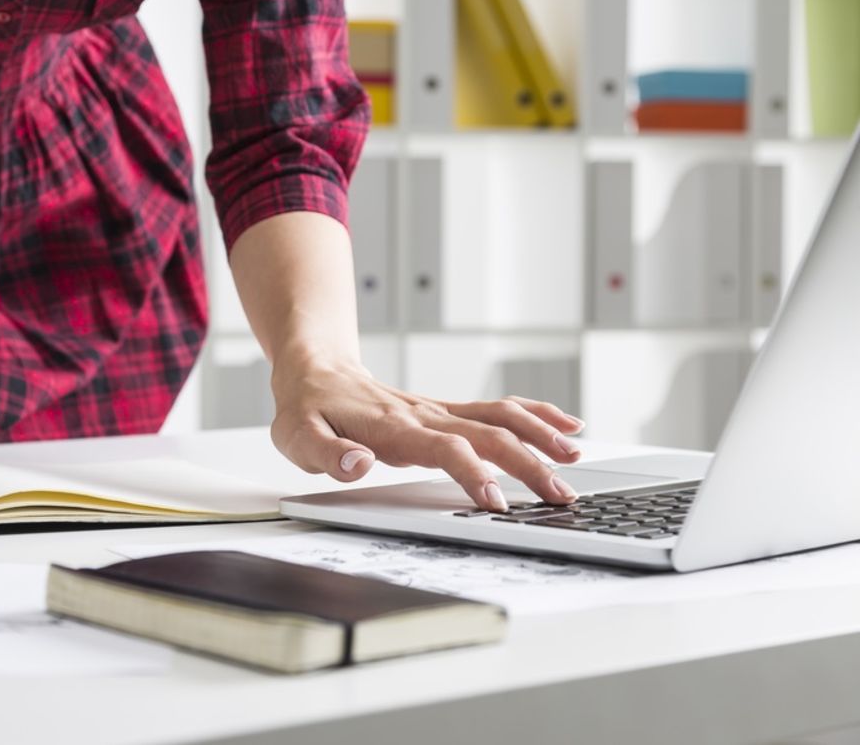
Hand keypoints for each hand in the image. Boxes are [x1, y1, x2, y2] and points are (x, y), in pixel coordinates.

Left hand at [269, 354, 585, 511]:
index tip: (497, 501)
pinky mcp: (445, 411)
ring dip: (541, 434)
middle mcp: (423, 415)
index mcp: (392, 426)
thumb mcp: (297, 438)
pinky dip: (535, 414)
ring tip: (576, 457)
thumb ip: (327, 455)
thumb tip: (359, 464)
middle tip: (560, 495)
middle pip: (487, 434)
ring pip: (500, 416)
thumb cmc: (307, 409)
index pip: (444, 448)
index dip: (473, 472)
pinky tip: (566, 425)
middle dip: (528, 463)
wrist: (314, 371)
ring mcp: (438, 410)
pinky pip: (496, 409)